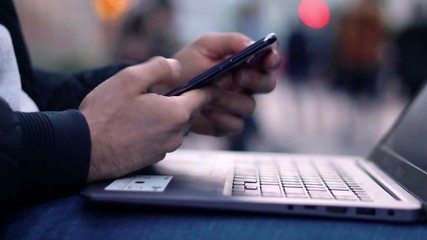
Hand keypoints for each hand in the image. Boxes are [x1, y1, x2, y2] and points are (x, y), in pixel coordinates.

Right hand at [80, 57, 218, 181]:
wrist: (85, 150)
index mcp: (176, 113)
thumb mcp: (129, 79)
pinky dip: (156, 130)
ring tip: (141, 110)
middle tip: (159, 92)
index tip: (211, 80)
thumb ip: (159, 68)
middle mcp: (177, 134)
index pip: (204, 97)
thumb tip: (177, 67)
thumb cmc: (105, 115)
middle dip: (180, 100)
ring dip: (166, 116)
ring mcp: (166, 148)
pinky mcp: (154, 158)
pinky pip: (163, 138)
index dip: (208, 86)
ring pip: (175, 125)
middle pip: (188, 111)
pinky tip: (136, 126)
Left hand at [173, 32, 280, 135]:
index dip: (272, 60)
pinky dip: (221, 117)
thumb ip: (230, 42)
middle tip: (238, 76)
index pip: (269, 61)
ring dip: (230, 100)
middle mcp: (246, 85)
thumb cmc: (186, 66)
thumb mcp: (204, 46)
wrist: (166, 91)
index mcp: (245, 64)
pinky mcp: (227, 124)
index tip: (267, 59)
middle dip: (256, 80)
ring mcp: (238, 106)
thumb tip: (252, 44)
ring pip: (249, 106)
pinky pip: (235, 124)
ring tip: (209, 94)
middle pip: (268, 85)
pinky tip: (205, 110)